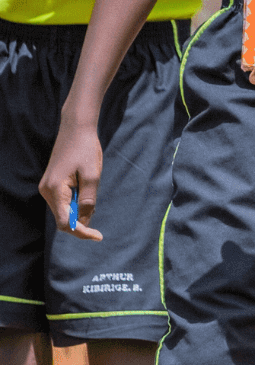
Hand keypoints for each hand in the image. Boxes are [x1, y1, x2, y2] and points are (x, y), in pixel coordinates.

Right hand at [39, 117, 104, 241]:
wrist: (76, 128)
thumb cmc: (86, 149)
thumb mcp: (92, 175)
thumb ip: (88, 199)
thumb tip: (84, 220)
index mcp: (54, 189)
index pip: (64, 222)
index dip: (81, 232)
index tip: (98, 236)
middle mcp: (46, 191)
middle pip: (63, 218)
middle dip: (81, 221)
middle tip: (99, 213)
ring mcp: (48, 187)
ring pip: (64, 210)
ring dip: (79, 210)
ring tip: (92, 193)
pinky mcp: (52, 183)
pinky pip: (64, 201)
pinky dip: (76, 202)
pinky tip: (86, 192)